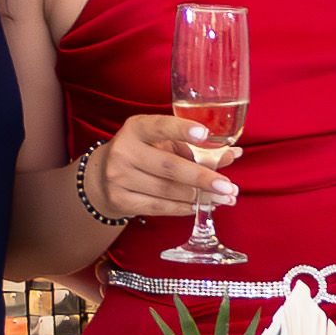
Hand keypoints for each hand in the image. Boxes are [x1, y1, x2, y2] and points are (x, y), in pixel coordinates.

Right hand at [86, 111, 239, 224]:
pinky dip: (182, 207)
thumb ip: (195, 147)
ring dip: (199, 197)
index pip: (160, 126)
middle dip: (202, 178)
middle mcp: (124, 151)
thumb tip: (233, 154)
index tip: (205, 133)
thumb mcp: (163, 142)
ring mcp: (118, 177)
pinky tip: (199, 206)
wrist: (102, 177)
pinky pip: (158, 207)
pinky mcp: (120, 199)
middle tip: (228, 186)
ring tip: (223, 199)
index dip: (182, 130)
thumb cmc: (143, 154)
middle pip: (169, 167)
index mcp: (136, 128)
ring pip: (166, 190)